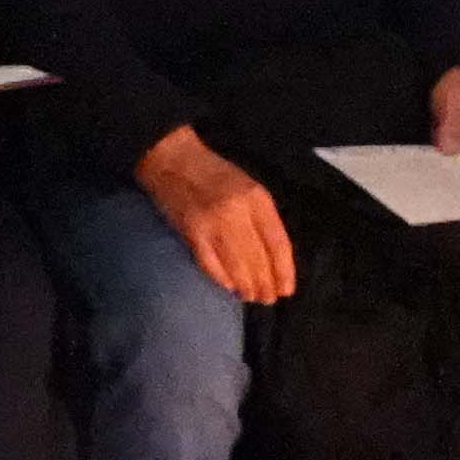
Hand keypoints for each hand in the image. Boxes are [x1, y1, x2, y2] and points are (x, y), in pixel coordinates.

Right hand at [137, 124, 298, 306]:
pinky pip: (211, 265)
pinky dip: (222, 280)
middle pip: (258, 259)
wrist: (173, 161)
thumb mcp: (249, 187)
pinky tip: (230, 288)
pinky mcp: (191, 234)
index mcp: (256, 198)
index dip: (284, 270)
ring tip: (251, 296)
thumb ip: (262, 218)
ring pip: (237, 267)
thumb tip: (274, 259)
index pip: (277, 242)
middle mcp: (237, 213)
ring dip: (246, 287)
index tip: (286, 289)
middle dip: (265, 284)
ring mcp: (212, 225)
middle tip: (268, 299)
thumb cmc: (215, 174)